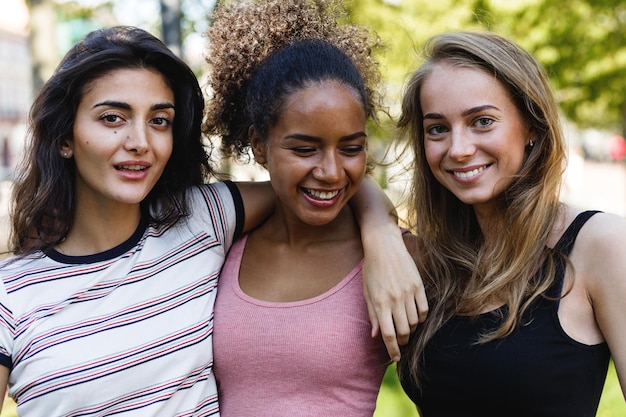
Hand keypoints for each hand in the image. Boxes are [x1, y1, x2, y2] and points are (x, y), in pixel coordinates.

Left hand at [361, 222, 427, 360]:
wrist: (385, 246)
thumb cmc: (372, 269)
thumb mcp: (366, 292)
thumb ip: (372, 315)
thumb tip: (376, 336)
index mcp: (380, 303)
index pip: (388, 334)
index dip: (392, 350)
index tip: (396, 357)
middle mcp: (395, 300)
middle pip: (404, 332)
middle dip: (402, 342)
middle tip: (400, 342)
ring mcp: (408, 293)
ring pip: (414, 322)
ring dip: (411, 330)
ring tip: (406, 328)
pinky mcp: (418, 286)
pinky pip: (424, 309)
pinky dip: (420, 318)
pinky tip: (415, 317)